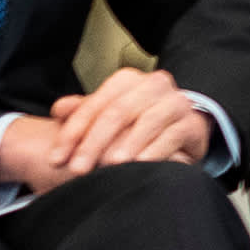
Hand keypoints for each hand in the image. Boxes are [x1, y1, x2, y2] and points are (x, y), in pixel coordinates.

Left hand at [0, 68, 213, 195]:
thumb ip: (83, 112)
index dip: (73, 132)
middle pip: (118, 112)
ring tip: (110, 165)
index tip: (56, 159)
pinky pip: (173, 135)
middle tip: (77, 169)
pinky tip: (141, 164)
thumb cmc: (138, 124)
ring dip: (127, 144)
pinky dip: (156, 150)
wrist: (182, 128)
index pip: (95, 104)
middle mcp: (153, 84)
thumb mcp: (108, 116)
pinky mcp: (193, 124)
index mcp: (128, 80)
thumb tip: (59, 109)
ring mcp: (176, 102)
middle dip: (94, 142)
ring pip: (147, 121)